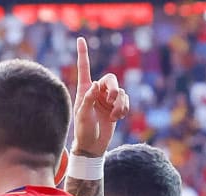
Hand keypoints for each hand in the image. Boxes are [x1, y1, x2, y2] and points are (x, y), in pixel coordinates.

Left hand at [69, 37, 128, 156]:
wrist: (93, 146)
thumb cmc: (83, 130)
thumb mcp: (83, 115)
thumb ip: (89, 99)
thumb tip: (96, 84)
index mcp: (85, 90)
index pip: (84, 69)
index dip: (83, 54)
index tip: (80, 39)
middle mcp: (96, 92)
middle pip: (110, 79)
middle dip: (114, 89)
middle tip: (112, 100)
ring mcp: (107, 99)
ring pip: (121, 91)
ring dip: (119, 104)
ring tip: (114, 116)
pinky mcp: (116, 107)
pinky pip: (125, 100)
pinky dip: (123, 109)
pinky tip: (117, 118)